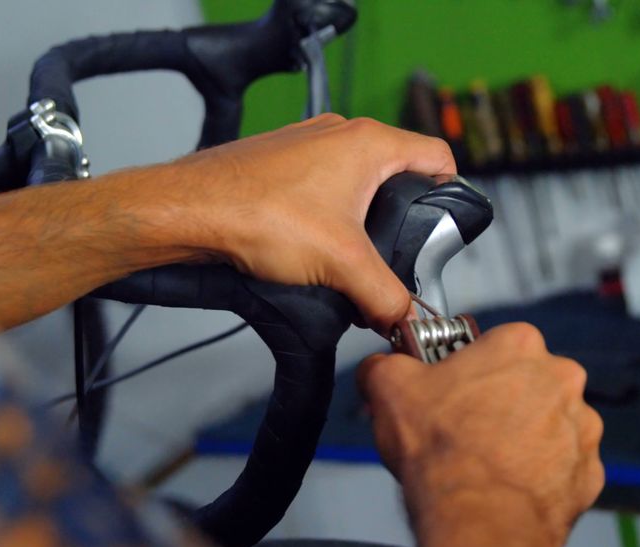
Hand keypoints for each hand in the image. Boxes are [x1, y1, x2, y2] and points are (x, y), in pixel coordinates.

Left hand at [174, 114, 454, 331]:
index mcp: (369, 143)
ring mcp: (306, 145)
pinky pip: (318, 187)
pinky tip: (307, 251)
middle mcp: (340, 134)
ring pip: (353, 182)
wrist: (189, 211)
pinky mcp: (278, 162)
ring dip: (356, 222)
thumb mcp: (340, 264)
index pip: (438, 156)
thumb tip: (403, 319)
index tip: (443, 230)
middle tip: (391, 257)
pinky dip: (322, 218)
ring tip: (346, 261)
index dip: (450, 194)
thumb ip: (384, 295)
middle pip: (396, 174)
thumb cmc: (258, 214)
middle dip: (398, 220)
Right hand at [356, 323, 603, 546]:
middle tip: (465, 424)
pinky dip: (539, 472)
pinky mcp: (588, 471)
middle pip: (526, 380)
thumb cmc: (444, 451)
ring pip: (548, 422)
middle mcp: (560, 379)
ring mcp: (581, 426)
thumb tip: (379, 367)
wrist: (477, 517)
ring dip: (523, 435)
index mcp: (519, 345)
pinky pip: (562, 464)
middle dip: (499, 399)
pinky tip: (507, 481)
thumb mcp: (387, 387)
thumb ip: (385, 364)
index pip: (495, 342)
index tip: (451, 385)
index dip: (469, 365)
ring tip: (485, 458)